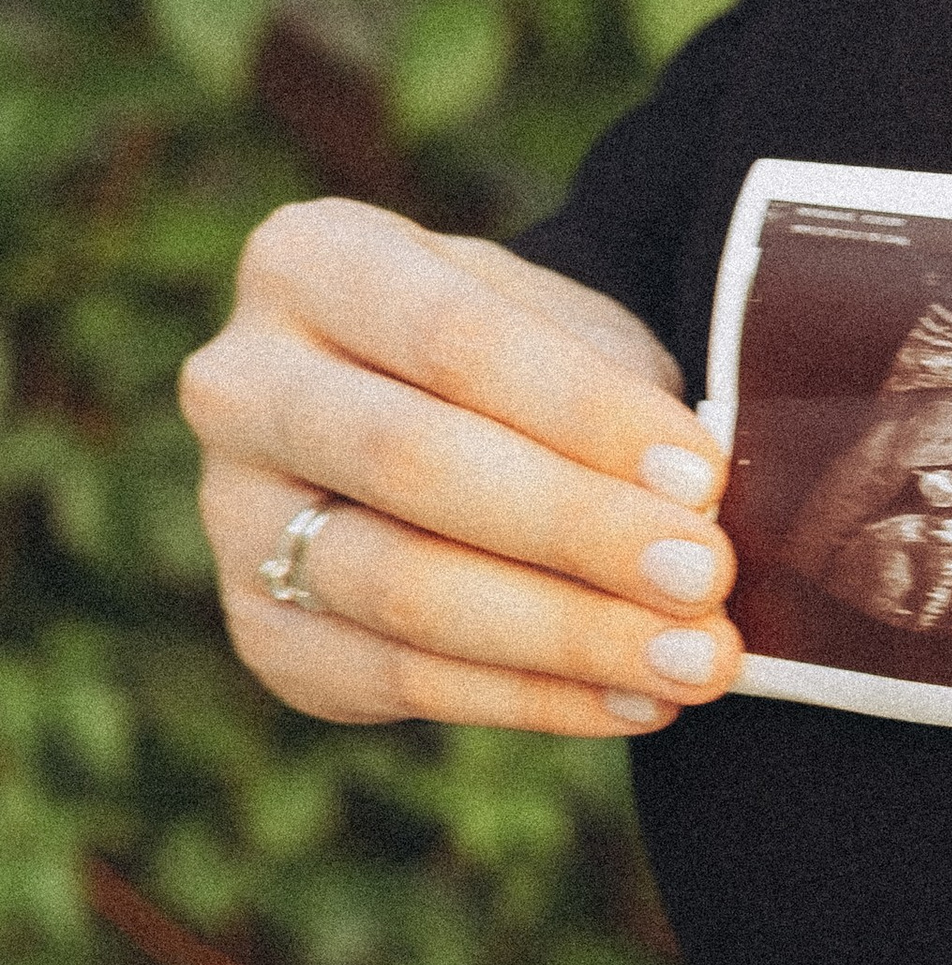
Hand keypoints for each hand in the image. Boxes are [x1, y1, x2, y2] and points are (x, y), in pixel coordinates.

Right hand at [182, 198, 742, 735]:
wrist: (440, 424)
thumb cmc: (522, 364)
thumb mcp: (567, 332)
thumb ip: (616, 399)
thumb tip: (696, 507)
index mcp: (312, 263)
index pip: (453, 338)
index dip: (583, 412)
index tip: (702, 476)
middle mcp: (242, 384)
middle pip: (412, 461)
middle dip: (576, 528)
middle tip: (704, 576)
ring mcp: (233, 516)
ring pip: (401, 587)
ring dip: (565, 634)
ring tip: (694, 659)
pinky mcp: (263, 632)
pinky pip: (398, 681)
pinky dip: (532, 699)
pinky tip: (635, 702)